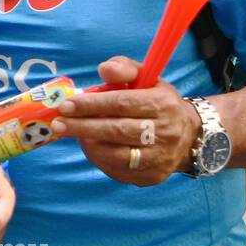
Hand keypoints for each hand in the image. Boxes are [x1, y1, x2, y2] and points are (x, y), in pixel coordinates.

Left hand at [50, 56, 201, 186]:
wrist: (188, 135)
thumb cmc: (156, 101)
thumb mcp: (146, 78)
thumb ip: (124, 69)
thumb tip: (104, 69)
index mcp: (163, 104)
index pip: (123, 103)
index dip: (92, 104)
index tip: (66, 105)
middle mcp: (165, 132)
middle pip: (118, 131)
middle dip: (82, 127)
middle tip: (58, 124)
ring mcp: (160, 158)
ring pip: (117, 155)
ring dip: (89, 145)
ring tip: (72, 134)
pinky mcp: (153, 176)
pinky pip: (119, 171)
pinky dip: (100, 159)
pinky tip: (90, 147)